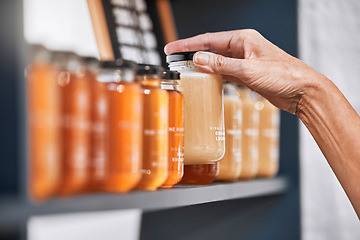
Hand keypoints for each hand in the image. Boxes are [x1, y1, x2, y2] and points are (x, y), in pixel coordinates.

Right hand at [164, 29, 326, 113]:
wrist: (303, 92)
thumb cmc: (284, 75)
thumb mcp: (249, 69)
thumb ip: (221, 65)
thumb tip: (198, 59)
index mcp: (243, 39)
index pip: (209, 39)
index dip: (188, 44)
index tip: (172, 49)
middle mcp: (243, 48)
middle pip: (211, 49)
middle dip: (192, 54)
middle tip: (174, 60)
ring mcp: (245, 62)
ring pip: (217, 62)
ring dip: (203, 67)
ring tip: (186, 71)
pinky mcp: (247, 75)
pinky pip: (225, 73)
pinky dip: (214, 77)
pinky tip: (205, 80)